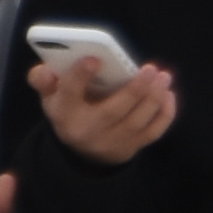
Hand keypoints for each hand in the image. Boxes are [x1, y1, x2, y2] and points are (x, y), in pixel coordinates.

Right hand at [36, 49, 180, 163]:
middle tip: (150, 68)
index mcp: (64, 113)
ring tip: (163, 76)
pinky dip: (164, 113)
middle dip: (134, 89)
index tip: (94, 59)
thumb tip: (47, 69)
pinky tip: (168, 95)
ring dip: (153, 98)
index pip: (69, 94)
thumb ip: (44, 79)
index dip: (79, 76)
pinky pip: (153, 132)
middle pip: (112, 111)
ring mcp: (111, 142)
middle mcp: (87, 130)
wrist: (82, 153)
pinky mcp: (131, 148)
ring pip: (136, 121)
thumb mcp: (50, 97)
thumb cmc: (69, 112)